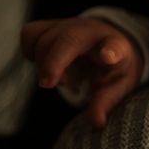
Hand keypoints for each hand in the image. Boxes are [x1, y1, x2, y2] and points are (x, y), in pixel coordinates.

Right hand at [21, 17, 143, 126]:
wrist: (109, 41)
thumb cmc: (115, 66)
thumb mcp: (118, 85)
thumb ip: (106, 102)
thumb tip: (96, 123)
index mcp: (117, 46)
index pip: (116, 46)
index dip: (111, 51)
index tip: (108, 57)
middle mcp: (91, 32)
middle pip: (68, 39)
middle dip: (54, 62)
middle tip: (49, 84)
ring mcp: (69, 25)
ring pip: (44, 37)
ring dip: (43, 62)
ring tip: (60, 79)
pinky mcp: (51, 25)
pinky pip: (30, 34)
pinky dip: (30, 51)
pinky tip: (45, 65)